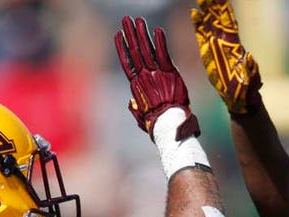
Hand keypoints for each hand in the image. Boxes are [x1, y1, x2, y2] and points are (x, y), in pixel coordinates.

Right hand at [115, 16, 200, 139]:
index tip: (118, 35)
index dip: (122, 48)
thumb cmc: (156, 123)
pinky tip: (156, 30)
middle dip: (130, 34)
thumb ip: (135, 108)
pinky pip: (163, 54)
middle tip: (126, 20)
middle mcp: (145, 76)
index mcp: (137, 86)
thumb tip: (131, 102)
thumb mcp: (142, 117)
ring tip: (137, 20)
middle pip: (135, 51)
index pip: (127, 62)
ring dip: (142, 34)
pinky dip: (160, 42)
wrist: (169, 124)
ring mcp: (157, 73)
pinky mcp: (170, 72)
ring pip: (147, 50)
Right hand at [191, 0, 262, 115]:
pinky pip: (201, 35)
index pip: (229, 23)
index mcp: (235, 45)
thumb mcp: (250, 79)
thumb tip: (249, 57)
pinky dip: (197, 24)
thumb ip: (249, 69)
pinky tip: (193, 13)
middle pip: (218, 18)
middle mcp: (225, 41)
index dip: (225, 10)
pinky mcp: (207, 53)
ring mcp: (215, 46)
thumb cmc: (247, 88)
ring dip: (205, 10)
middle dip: (213, 5)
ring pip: (209, 23)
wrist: (239, 97)